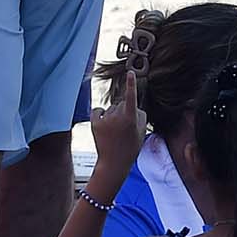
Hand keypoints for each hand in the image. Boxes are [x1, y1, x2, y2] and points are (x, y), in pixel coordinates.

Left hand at [89, 58, 147, 180]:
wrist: (114, 163)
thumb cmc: (130, 148)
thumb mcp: (141, 132)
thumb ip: (140, 116)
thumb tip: (132, 105)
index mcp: (130, 119)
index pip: (132, 98)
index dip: (131, 84)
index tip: (130, 73)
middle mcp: (117, 117)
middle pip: (121, 104)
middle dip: (123, 111)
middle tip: (124, 128)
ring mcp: (104, 120)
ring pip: (111, 108)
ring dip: (112, 115)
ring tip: (114, 132)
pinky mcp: (94, 123)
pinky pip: (98, 110)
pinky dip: (100, 114)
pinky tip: (103, 125)